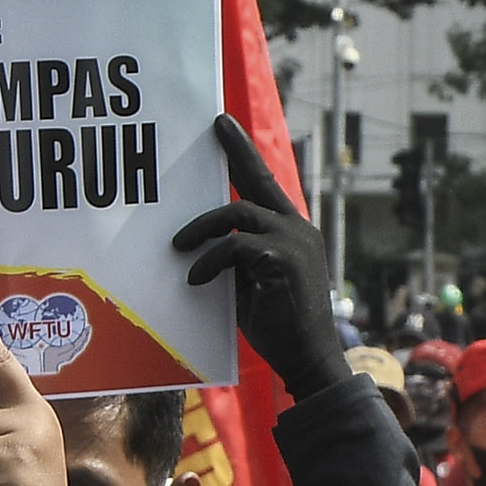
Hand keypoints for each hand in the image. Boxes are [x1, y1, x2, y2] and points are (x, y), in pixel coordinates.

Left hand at [172, 115, 351, 394]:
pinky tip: (195, 280)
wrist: (307, 358)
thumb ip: (237, 257)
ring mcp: (293, 241)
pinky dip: (209, 262)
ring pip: (238, 213)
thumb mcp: (252, 283)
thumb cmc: (278, 326)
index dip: (243, 154)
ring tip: (179, 247)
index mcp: (292, 232)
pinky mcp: (282, 259)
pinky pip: (234, 247)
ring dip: (202, 229)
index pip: (265, 184)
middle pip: (258, 180)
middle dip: (235, 152)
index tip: (225, 127)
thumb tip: (204, 241)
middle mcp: (297, 229)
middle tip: (213, 127)